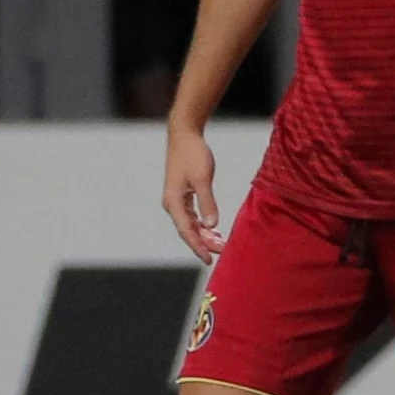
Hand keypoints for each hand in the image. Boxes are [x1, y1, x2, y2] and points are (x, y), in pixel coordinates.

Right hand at [161, 125, 221, 261]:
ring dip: (205, 235)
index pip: (187, 231)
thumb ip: (207, 202)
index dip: (198, 247)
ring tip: (221, 245)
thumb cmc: (193, 154)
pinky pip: (192, 215)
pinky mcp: (183, 194)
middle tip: (222, 253)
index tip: (209, 259)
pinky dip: (203, 224)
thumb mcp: (203, 178)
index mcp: (174, 202)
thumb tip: (211, 225)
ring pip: (191, 224)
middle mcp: (172, 204)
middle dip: (204, 243)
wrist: (184, 135)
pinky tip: (214, 230)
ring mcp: (177, 200)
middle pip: (188, 231)